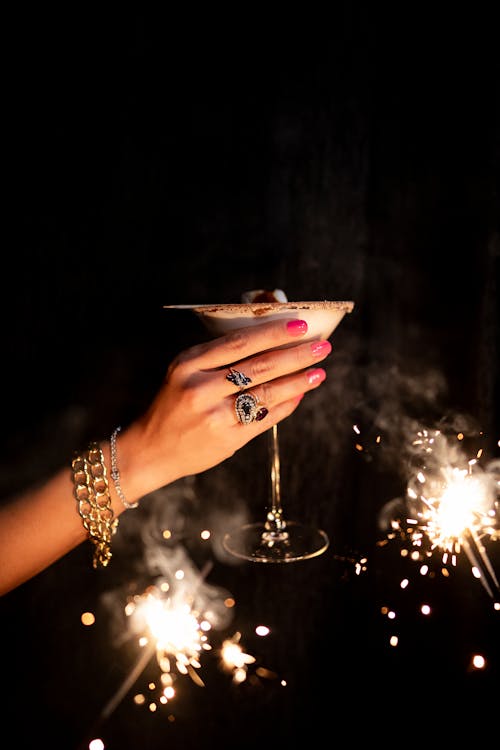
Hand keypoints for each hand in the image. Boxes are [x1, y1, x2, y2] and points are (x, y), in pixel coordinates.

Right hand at [119, 317, 331, 499]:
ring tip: (318, 372)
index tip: (299, 326)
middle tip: (321, 346)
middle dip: (295, 355)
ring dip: (298, 381)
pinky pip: (265, 418)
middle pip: (258, 367)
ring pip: (266, 394)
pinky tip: (300, 394)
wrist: (152, 449)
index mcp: (188, 365)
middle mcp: (200, 389)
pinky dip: (286, 405)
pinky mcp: (227, 440)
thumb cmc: (174, 405)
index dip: (272, 333)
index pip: (238, 343)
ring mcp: (214, 417)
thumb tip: (270, 342)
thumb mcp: (184, 372)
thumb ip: (218, 358)